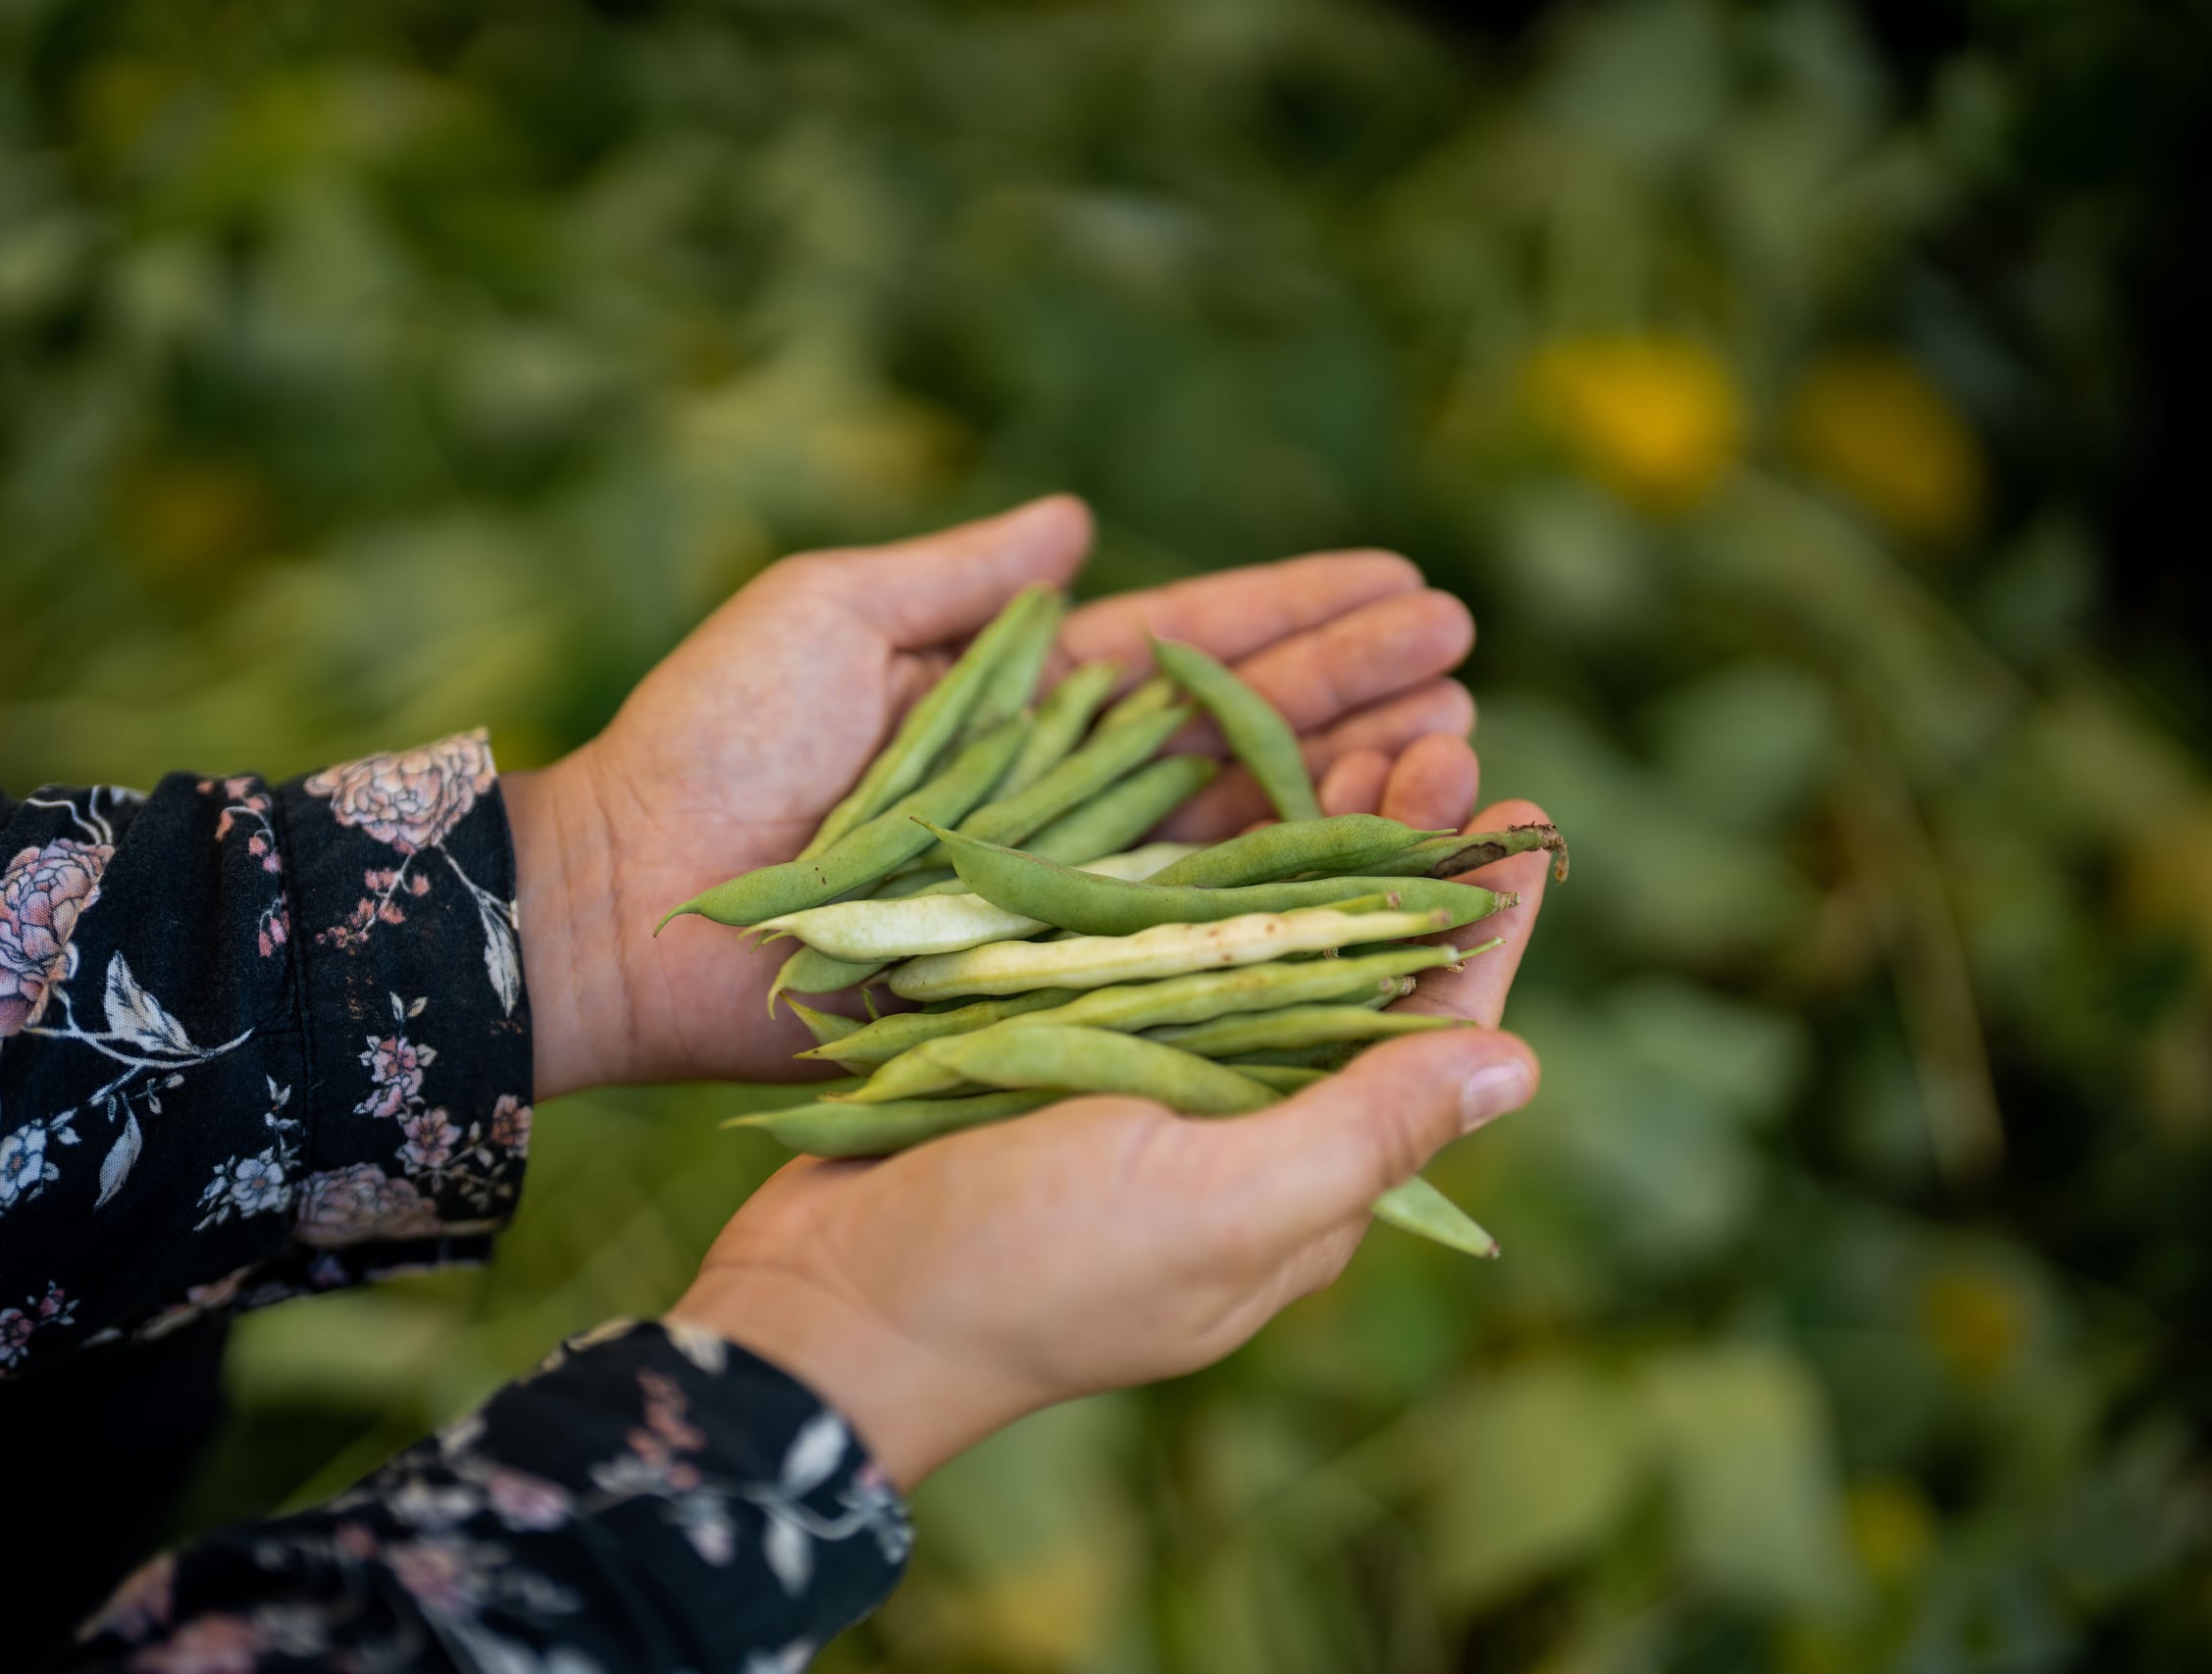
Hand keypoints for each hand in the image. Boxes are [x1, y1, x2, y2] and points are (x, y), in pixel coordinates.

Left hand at [502, 495, 1481, 1097]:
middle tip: (1464, 661)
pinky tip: (1370, 864)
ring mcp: (1063, 889)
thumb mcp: (830, 613)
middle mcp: (1064, 798)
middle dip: (1355, 694)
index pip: (1190, 650)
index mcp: (1022, 704)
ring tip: (1456, 738)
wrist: (628, 898)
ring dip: (1347, 785)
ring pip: (1235, 832)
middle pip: (1240, 738)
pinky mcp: (1046, 970)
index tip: (1405, 582)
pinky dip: (1275, 900)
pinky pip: (1180, 933)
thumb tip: (1082, 520)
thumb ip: (964, 577)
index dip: (1296, 616)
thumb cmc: (710, 740)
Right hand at [671, 769, 1555, 1487]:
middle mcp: (1243, 1126)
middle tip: (1437, 731)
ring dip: (1313, 835)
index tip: (1521, 817)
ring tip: (1360, 729)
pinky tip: (1223, 781)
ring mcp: (1148, 1082)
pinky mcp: (1061, 1042)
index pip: (1433, 1040)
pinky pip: (1156, 938)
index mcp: (1307, 1182)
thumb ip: (1367, 1132)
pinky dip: (1202, 858)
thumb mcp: (1220, 1204)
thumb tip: (1522, 1064)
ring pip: (1260, 938)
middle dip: (1403, 854)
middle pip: (1355, 971)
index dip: (1481, 927)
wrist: (831, 1299)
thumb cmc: (1032, 1268)